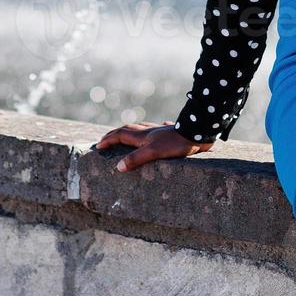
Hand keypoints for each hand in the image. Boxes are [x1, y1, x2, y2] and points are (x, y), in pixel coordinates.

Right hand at [95, 121, 212, 171]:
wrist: (197, 132)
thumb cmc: (176, 143)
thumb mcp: (153, 152)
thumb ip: (136, 158)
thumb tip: (118, 166)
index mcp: (142, 135)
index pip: (120, 135)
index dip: (108, 140)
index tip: (98, 146)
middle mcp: (149, 131)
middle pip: (127, 129)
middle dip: (115, 134)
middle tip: (106, 140)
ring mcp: (160, 131)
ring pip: (141, 128)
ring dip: (131, 131)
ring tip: (126, 135)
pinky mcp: (171, 133)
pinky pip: (157, 130)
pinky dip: (152, 131)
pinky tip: (156, 131)